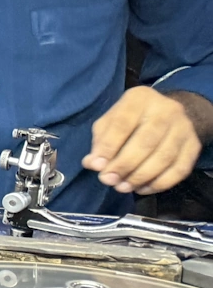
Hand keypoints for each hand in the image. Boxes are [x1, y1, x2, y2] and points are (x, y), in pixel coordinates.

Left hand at [84, 87, 203, 194]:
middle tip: (109, 180)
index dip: (109, 147)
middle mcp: (166, 110)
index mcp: (140, 98)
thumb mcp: (110, 120)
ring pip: (164, 157)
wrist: (169, 114)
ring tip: (123, 187)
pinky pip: (179, 169)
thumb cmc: (131, 119)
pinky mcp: (194, 146)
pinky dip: (160, 183)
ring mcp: (184, 128)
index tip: (97, 166)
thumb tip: (93, 164)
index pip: (123, 123)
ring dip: (141, 177)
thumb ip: (100, 140)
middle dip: (124, 165)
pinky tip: (142, 188)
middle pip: (146, 142)